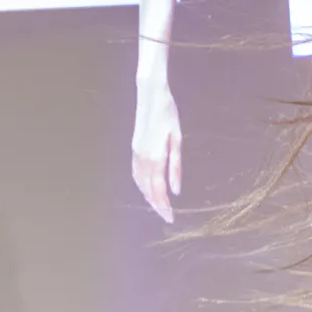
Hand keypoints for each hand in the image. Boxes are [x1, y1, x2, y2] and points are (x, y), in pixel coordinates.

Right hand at [131, 77, 180, 222]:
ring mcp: (136, 153)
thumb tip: (176, 190)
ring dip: (148, 196)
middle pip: (148, 189)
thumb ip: (176, 166)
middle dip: (157, 205)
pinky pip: (135, 173)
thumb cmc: (168, 114)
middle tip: (167, 217)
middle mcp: (142, 158)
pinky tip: (147, 188)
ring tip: (158, 206)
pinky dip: (141, 185)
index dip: (164, 205)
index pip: (159, 189)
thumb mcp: (177, 139)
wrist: (150, 94)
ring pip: (139, 183)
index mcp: (155, 157)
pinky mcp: (134, 148)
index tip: (170, 217)